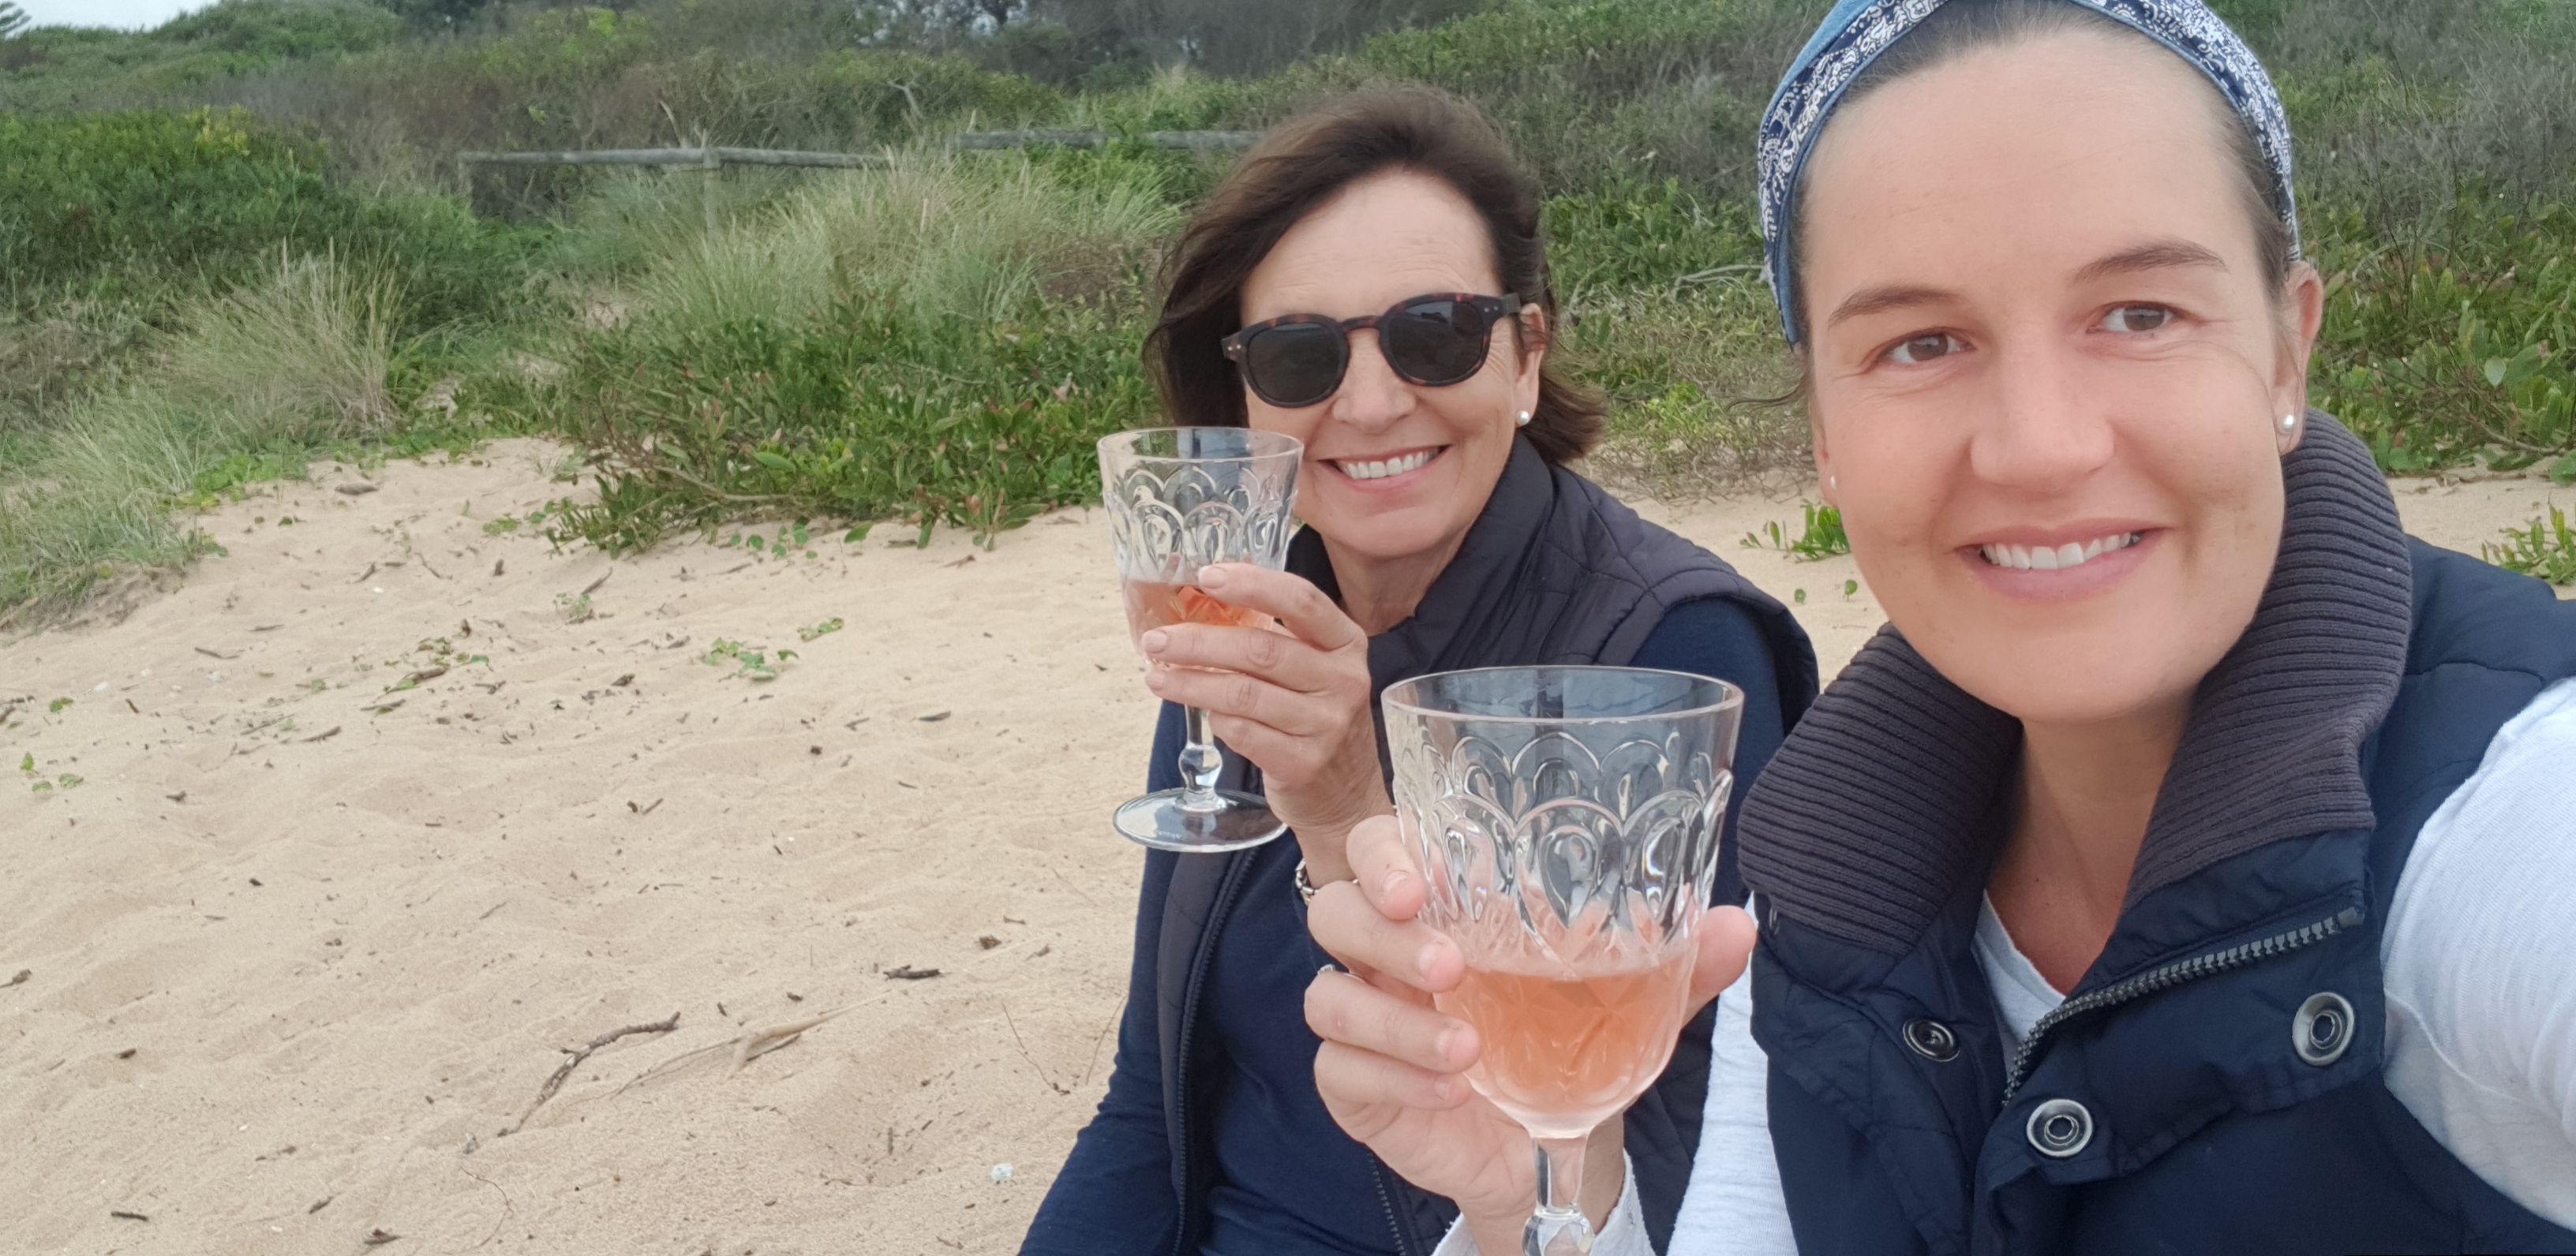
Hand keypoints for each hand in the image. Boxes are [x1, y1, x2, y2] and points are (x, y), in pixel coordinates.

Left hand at [1138, 563, 1382, 880]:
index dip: (1252, 583)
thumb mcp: (1314, 669)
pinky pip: (1242, 732)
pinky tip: (1200, 712)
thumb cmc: (1316, 717)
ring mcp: (1326, 725)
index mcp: (1346, 644)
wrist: (1346, 793)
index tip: (1206, 576)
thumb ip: (1274, 637)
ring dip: (1191, 683)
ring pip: (1243, 693)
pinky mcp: (1303, 763)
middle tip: (1156, 641)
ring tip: (1157, 677)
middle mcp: (1343, 681)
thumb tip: (1204, 599)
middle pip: (1260, 649)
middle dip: (1198, 642)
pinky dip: (1214, 719)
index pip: (1302, 600)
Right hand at [1303, 815, 1758, 1247]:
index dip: (1381, 854)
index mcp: (1437, 910)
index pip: (1377, 849)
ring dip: (1395, 1022)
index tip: (1418, 883)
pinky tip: (1451, 1091)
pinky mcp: (1353, 1086)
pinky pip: (1338, 1070)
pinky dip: (1393, 1077)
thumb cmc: (1565, 1048)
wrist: (1550, 1149)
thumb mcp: (1625, 1005)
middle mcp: (1386, 955)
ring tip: (1468, 1050)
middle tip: (1450, 967)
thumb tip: (1738, 925)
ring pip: (1328, 996)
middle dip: (1381, 933)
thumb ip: (1675, 965)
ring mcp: (1363, 1019)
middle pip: (1333, 911)